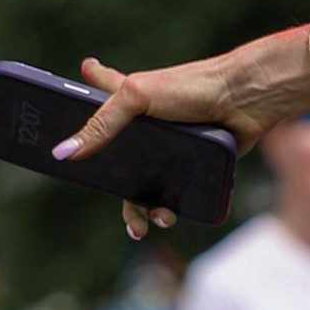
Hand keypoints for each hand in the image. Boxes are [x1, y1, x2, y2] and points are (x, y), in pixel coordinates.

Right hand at [59, 49, 278, 242]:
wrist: (247, 100)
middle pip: (119, 162)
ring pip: (148, 184)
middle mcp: (150, 125)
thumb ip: (101, 124)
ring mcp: (174, 147)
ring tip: (149, 222)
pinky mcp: (196, 164)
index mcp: (129, 101)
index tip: (64, 120)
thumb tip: (62, 152)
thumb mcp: (138, 98)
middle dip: (115, 191)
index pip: (97, 97)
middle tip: (120, 211)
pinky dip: (171, 209)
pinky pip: (179, 193)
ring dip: (143, 209)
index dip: (79, 107)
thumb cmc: (193, 87)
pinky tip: (170, 216)